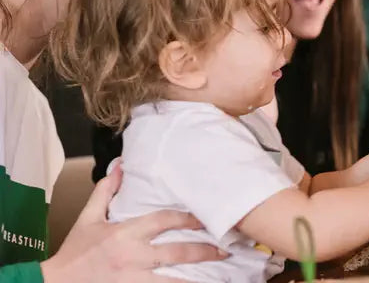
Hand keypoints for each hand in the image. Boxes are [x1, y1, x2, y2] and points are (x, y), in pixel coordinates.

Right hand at [40, 163, 225, 282]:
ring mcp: (133, 280)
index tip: (207, 218)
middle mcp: (133, 257)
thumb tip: (119, 166)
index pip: (164, 221)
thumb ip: (106, 192)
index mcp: (125, 234)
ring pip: (173, 280)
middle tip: (225, 250)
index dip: (189, 218)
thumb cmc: (74, 253)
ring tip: (220, 276)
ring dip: (198, 279)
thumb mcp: (88, 219)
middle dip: (204, 251)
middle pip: (177, 252)